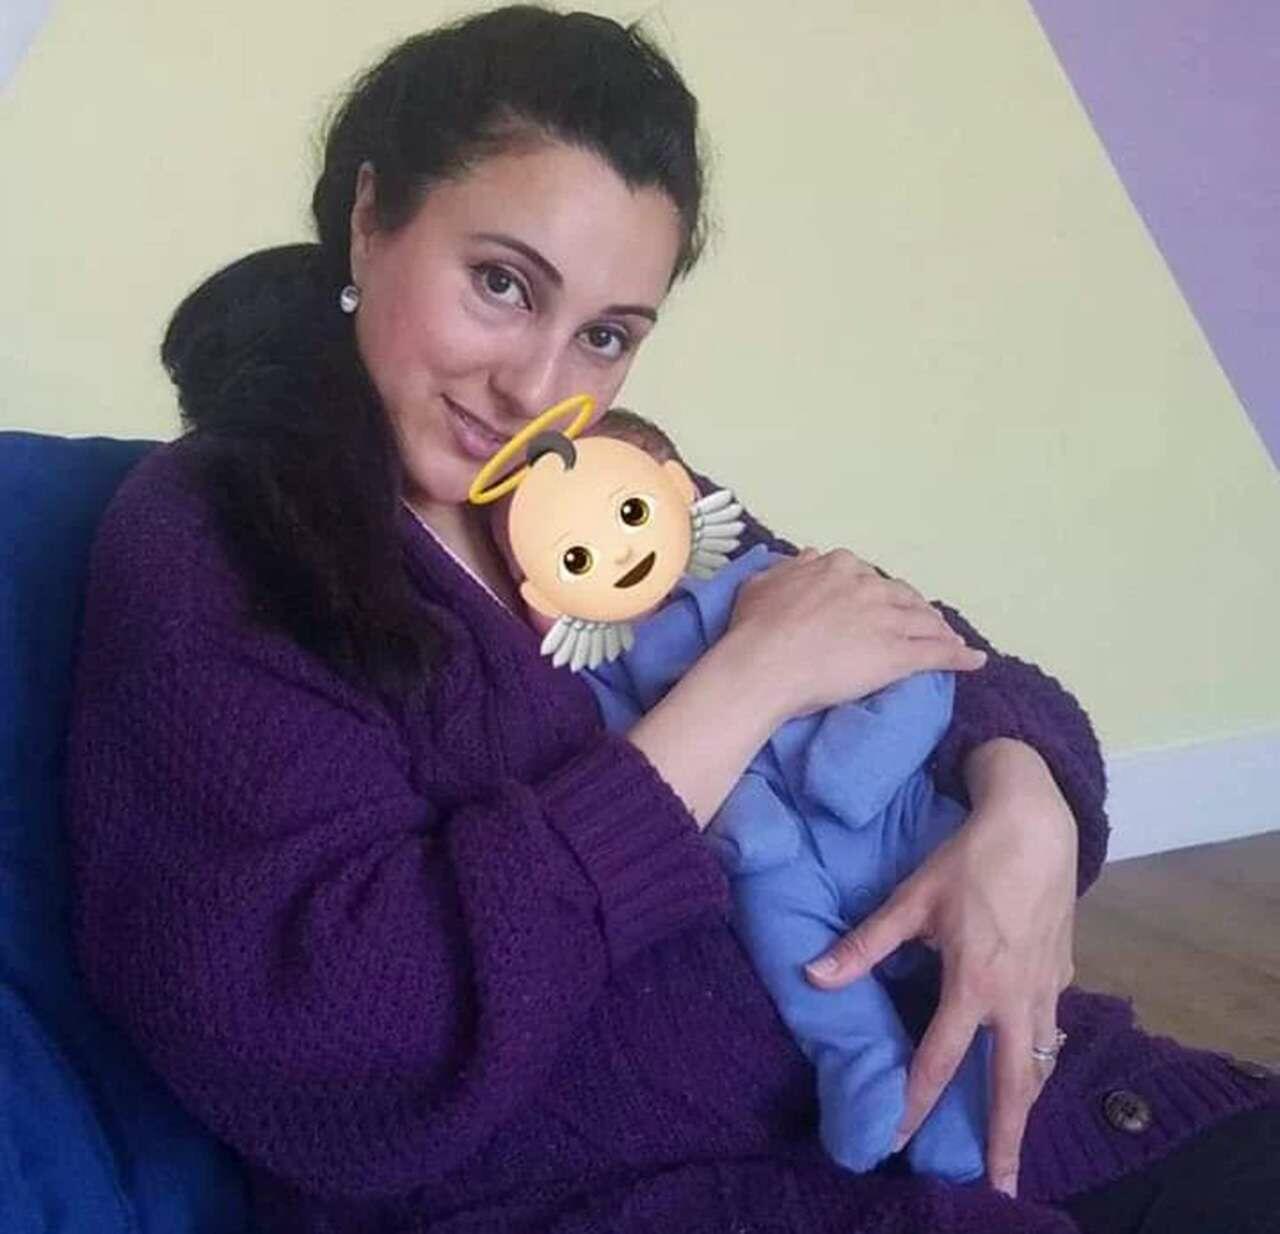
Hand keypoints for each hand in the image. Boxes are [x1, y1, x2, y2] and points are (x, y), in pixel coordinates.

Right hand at [725, 547, 987, 718]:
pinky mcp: (899, 653)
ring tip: (950, 639)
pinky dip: (959, 656)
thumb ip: (791, 568)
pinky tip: (974, 661)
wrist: (765, 662)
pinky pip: (937, 653)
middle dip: (915, 609)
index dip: (879, 593)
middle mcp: (869, 587)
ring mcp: (887, 619)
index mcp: (839, 567)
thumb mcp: (764, 582)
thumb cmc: (756, 626)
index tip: (881, 603)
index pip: (870, 577)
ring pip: (924, 622)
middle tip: (922, 622)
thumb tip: (811, 555)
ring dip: (940, 630)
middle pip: (903, 596)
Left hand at [802, 741, 1077, 1197]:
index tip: (900, 1140)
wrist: (1037, 823)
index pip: (939, 1060)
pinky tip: (1031, 1066)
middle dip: (1005, 1139)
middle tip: (1000, 1186)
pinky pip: (1052, 1029)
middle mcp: (1016, 998)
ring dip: (1027, 1106)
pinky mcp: (1063, 972)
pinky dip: (1041, 1059)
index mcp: (974, 983)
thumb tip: (813, 975)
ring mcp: (1047, 988)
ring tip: (1016, 1146)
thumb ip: (865, 945)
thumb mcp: (911, 899)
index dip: (916, 1103)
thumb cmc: (969, 859)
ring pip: (1040, 1062)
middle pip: (1013, 1084)